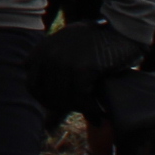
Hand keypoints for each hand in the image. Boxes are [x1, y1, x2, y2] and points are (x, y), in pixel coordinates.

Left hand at [26, 22, 142, 123]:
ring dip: (79, 110)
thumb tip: (47, 123)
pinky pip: (81, 98)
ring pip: (65, 99)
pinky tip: (99, 115)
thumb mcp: (67, 53)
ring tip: (92, 113)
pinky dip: (90, 110)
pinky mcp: (83, 67)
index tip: (62, 106)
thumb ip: (53, 74)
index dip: (46, 101)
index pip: (32, 86)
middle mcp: (49, 54)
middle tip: (80, 111)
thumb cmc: (96, 45)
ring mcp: (65, 60)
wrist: (122, 30)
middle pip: (48, 95)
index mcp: (41, 50)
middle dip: (65, 108)